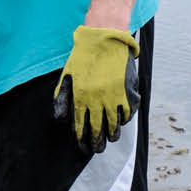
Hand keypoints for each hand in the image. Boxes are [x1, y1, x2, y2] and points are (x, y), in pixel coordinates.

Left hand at [52, 26, 139, 155]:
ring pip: (114, 125)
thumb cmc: (83, 58)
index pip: (80, 125)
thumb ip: (62, 98)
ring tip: (109, 139)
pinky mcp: (127, 91)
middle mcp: (98, 100)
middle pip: (98, 129)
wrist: (105, 40)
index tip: (82, 147)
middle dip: (96, 143)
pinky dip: (125, 120)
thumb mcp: (67, 76)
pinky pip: (128, 113)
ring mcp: (114, 97)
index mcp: (81, 96)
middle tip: (96, 149)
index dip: (81, 139)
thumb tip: (61, 118)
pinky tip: (121, 122)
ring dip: (111, 135)